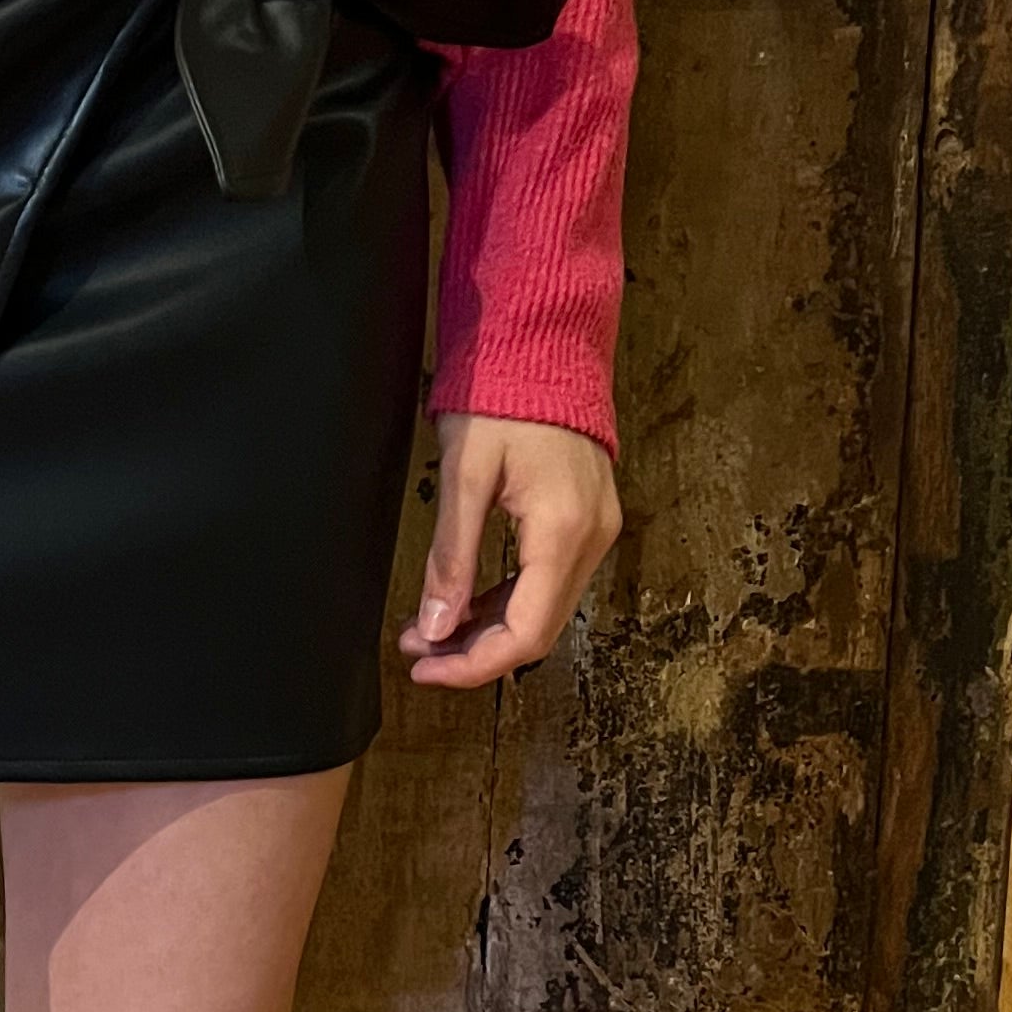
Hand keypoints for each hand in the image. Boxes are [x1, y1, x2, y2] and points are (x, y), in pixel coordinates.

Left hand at [400, 410, 621, 692]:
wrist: (543, 344)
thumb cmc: (504, 395)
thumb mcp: (465, 476)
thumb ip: (451, 557)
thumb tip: (436, 625)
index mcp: (564, 531)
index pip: (524, 634)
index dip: (472, 665)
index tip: (424, 668)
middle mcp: (592, 538)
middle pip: (537, 632)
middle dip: (473, 652)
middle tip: (416, 651)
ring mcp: (595, 531)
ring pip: (542, 612)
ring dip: (485, 629)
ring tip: (428, 630)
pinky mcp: (585, 522)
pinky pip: (547, 582)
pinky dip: (505, 602)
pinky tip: (463, 604)